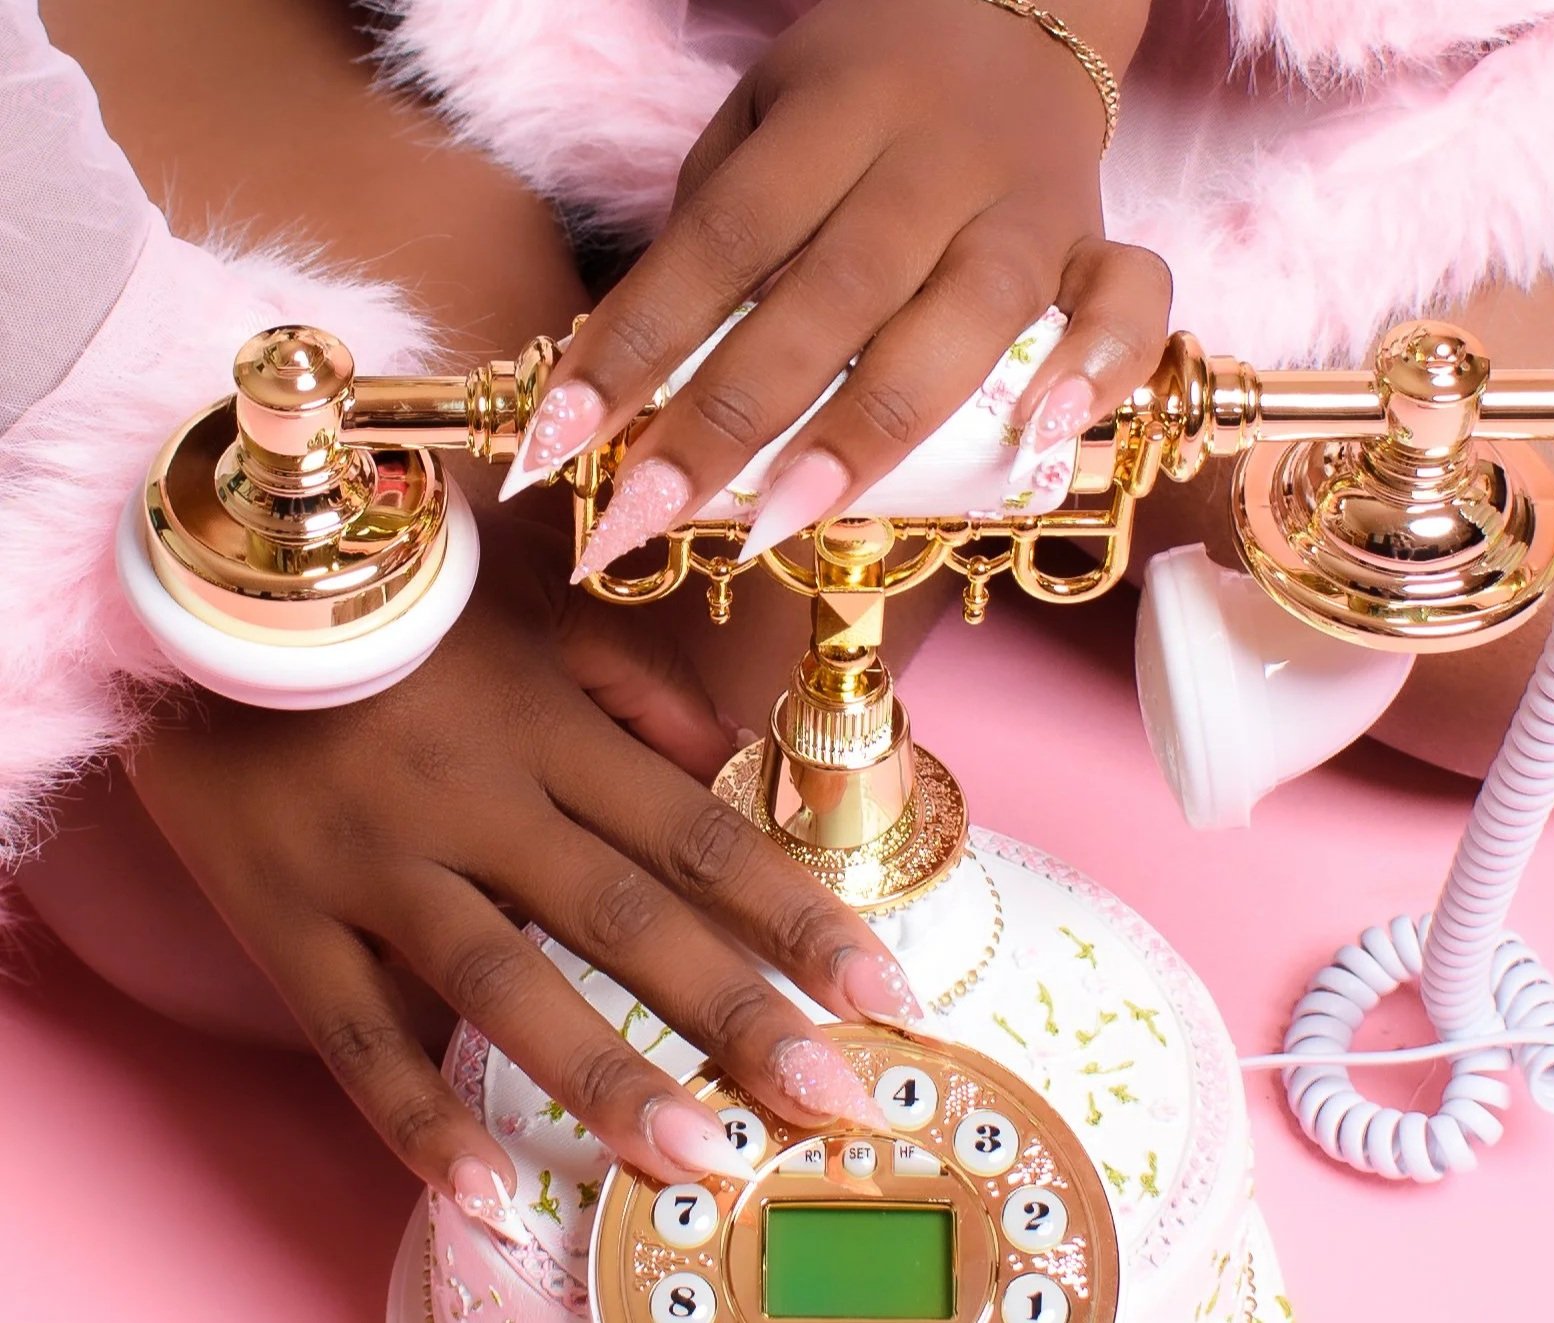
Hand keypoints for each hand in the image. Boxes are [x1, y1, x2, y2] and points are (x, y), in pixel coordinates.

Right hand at [127, 516, 914, 1224]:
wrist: (202, 598)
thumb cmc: (393, 610)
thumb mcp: (529, 615)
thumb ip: (636, 687)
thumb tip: (729, 762)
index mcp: (548, 730)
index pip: (698, 837)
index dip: (798, 916)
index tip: (883, 992)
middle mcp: (478, 800)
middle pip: (629, 919)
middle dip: (739, 1015)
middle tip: (832, 1102)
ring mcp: (377, 863)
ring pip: (504, 983)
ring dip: (605, 1077)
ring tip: (697, 1159)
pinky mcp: (284, 916)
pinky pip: (354, 1034)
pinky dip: (416, 1119)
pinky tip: (488, 1194)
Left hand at [501, 0, 1169, 568]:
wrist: (1018, 16)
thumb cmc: (865, 91)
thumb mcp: (764, 116)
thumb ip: (716, 228)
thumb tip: (642, 381)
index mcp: (834, 112)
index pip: (721, 238)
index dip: (637, 342)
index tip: (558, 445)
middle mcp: (935, 160)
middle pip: (827, 297)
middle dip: (727, 419)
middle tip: (644, 515)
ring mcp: (1029, 205)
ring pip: (965, 321)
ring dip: (873, 429)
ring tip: (784, 522)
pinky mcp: (1101, 242)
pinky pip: (1129, 304)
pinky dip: (1098, 369)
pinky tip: (1043, 441)